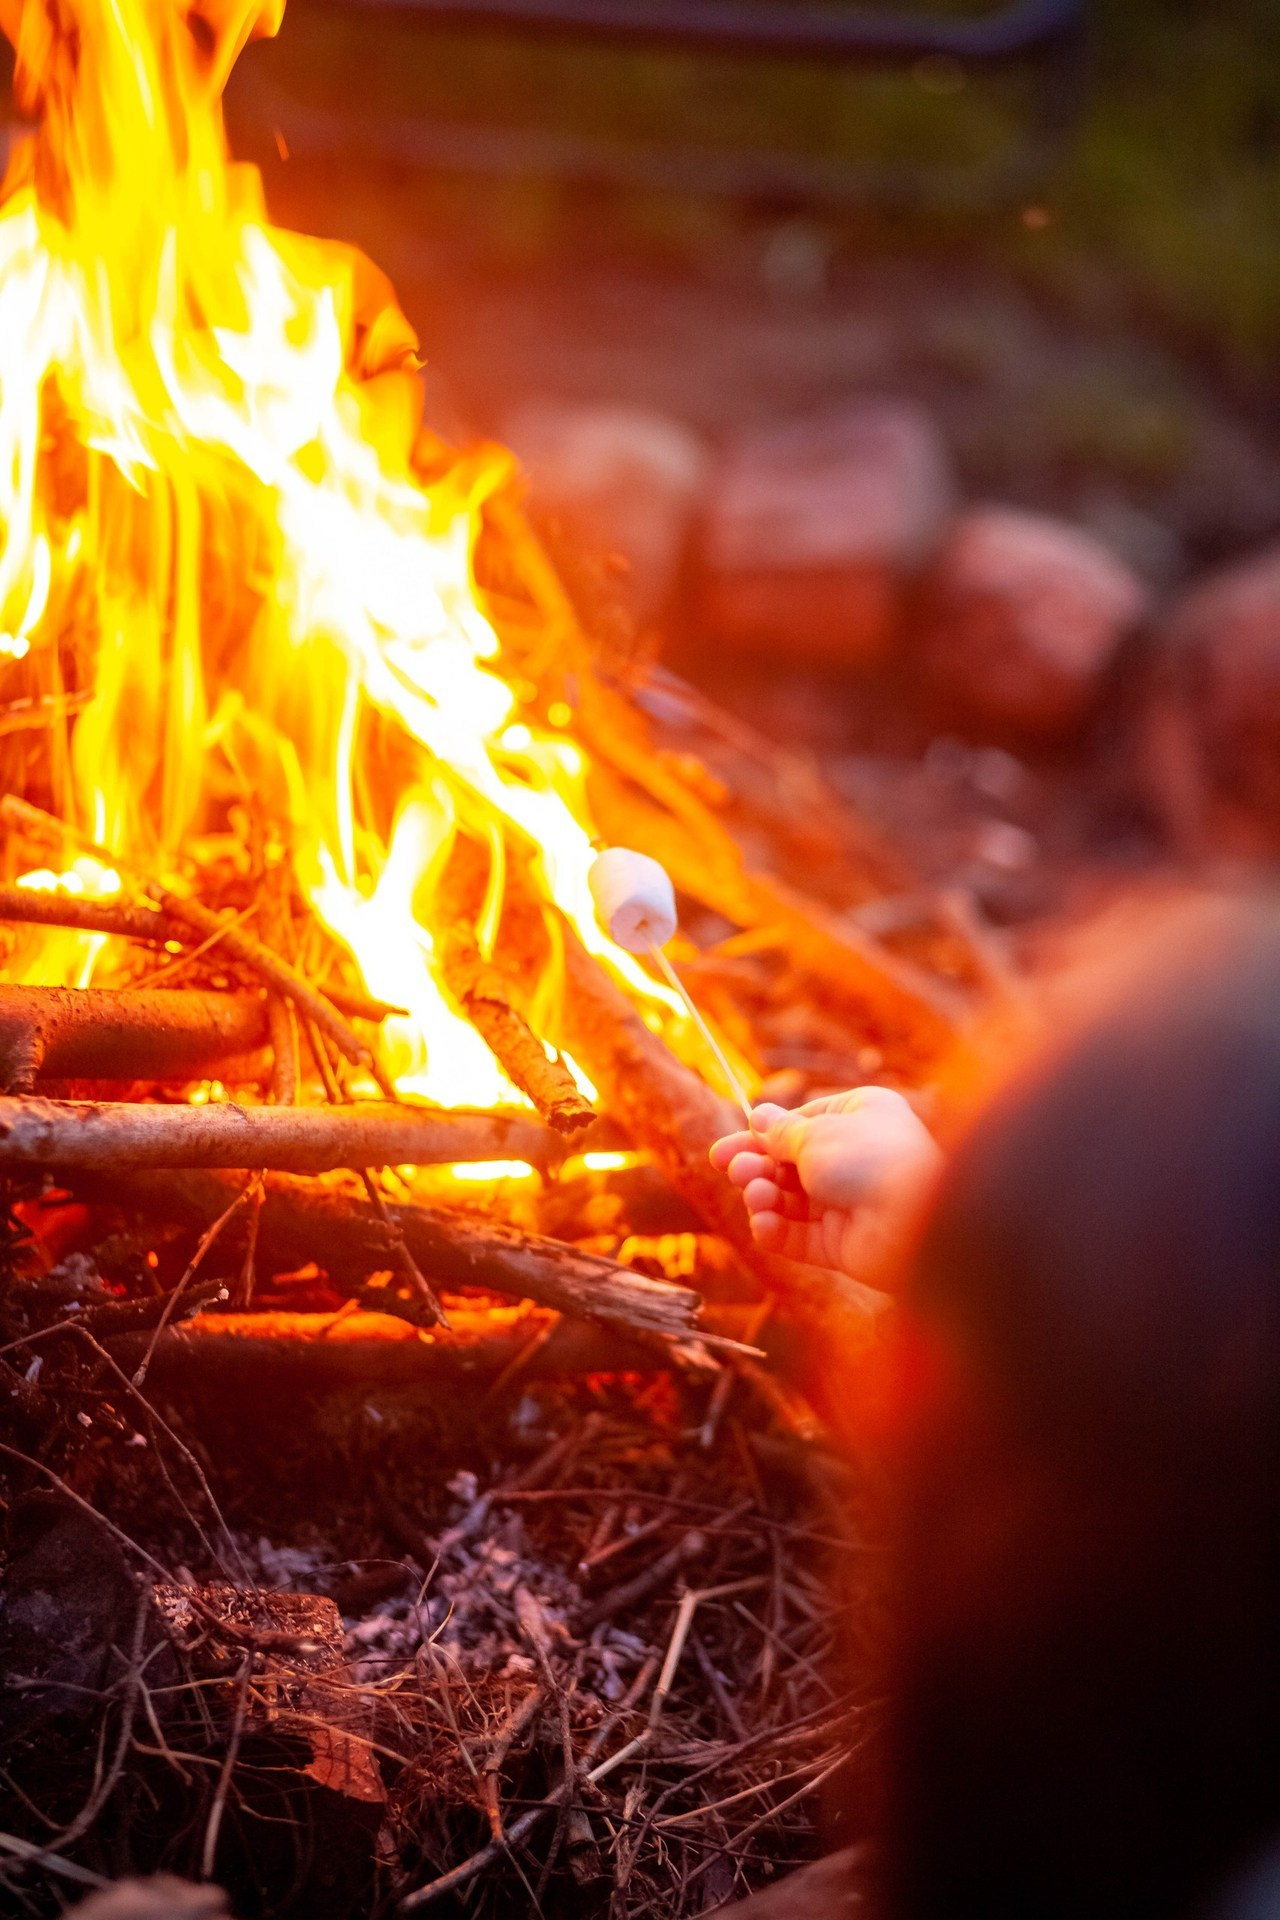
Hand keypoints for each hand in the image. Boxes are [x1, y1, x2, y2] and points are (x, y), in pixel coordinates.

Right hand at [710, 1087, 941, 1277]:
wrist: (916, 1218)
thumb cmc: (870, 1160)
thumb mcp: (816, 1134)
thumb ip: (781, 1133)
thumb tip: (758, 1117)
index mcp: (860, 1116)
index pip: (801, 1124)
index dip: (762, 1137)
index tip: (724, 1150)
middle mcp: (855, 1158)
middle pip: (790, 1164)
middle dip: (757, 1167)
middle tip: (731, 1169)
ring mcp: (849, 1203)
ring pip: (791, 1202)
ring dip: (765, 1197)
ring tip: (756, 1195)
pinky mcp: (843, 1245)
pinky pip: (801, 1238)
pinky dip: (778, 1232)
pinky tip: (764, 1225)